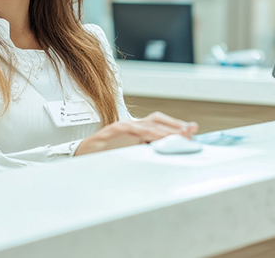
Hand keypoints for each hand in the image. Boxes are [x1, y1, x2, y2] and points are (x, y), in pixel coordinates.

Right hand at [74, 111, 198, 155]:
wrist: (82, 155)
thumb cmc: (105, 154)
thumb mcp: (128, 152)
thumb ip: (144, 149)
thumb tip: (165, 152)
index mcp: (134, 128)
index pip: (157, 122)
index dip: (175, 125)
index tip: (191, 129)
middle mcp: (130, 124)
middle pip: (157, 120)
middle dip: (176, 125)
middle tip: (191, 131)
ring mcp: (123, 126)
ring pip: (150, 125)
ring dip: (167, 131)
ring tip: (182, 136)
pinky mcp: (116, 131)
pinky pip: (137, 132)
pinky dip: (150, 134)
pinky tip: (160, 139)